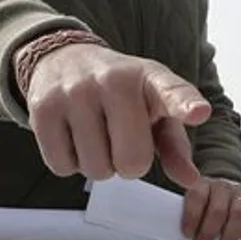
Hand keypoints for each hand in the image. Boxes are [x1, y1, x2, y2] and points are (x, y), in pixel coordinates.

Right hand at [23, 41, 209, 187]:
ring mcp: (74, 93)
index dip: (185, 104)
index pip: (171, 92)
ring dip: (99, 165)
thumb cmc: (120, 93)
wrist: (62, 59)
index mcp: (149, 78)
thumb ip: (175, 146)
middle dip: (129, 164)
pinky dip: (70, 163)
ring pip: (96, 169)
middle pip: (132, 160)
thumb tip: (191, 181)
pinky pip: (63, 167)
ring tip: (97, 136)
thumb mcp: (154, 109)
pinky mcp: (42, 109)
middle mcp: (113, 80)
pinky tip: (74, 137)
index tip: (198, 112)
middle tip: (121, 141)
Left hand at [180, 177, 240, 239]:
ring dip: (229, 237)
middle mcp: (223, 187)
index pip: (197, 196)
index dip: (191, 216)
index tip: (187, 235)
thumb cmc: (205, 205)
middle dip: (208, 233)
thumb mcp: (192, 204)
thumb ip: (187, 215)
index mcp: (204, 185)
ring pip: (238, 213)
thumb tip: (173, 237)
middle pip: (218, 210)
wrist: (226, 192)